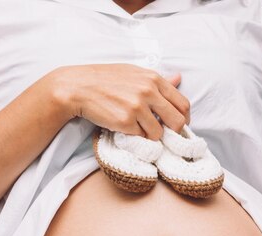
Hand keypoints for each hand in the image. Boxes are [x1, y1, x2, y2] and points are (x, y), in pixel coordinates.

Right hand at [49, 63, 189, 138]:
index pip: (183, 104)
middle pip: (178, 121)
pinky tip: (125, 127)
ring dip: (151, 135)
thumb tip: (178, 78)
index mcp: (153, 79)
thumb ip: (158, 80)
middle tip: (165, 134)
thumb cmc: (105, 79)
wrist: (77, 87)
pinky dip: (135, 136)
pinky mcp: (125, 121)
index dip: (184, 118)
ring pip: (159, 133)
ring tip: (138, 127)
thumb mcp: (134, 72)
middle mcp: (148, 91)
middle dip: (174, 131)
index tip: (179, 124)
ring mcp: (137, 107)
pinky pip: (141, 137)